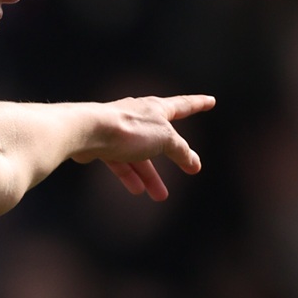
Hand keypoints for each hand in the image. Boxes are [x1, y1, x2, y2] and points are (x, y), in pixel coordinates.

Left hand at [71, 95, 214, 200]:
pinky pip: (119, 162)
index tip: (210, 100)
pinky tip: (136, 190)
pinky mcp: (102, 143)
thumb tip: (194, 162)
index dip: (198, 103)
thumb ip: (181, 151)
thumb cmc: (129, 129)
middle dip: (174, 156)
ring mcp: (119, 130)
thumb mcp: (165, 140)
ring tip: (160, 196)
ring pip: (139, 155)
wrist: (87, 132)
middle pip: (161, 139)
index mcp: (156, 108)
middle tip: (190, 169)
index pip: (183, 105)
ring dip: (150, 176)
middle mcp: (137, 115)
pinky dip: (129, 175)